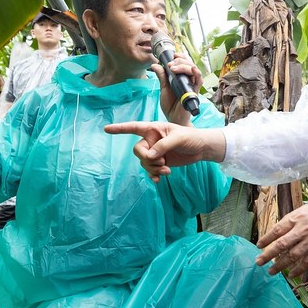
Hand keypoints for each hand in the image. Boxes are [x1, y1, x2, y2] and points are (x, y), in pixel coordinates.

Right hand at [104, 122, 224, 181]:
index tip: (106, 129)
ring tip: (167, 170)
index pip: (133, 127)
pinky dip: (154, 175)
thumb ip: (163, 146)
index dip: (120, 129)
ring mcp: (155, 152)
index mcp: (153, 129)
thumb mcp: (178, 138)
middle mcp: (151, 140)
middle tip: (161, 162)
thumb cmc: (191, 137)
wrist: (201, 149)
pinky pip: (150, 170)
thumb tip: (149, 157)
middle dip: (147, 159)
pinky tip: (159, 180)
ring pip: (144, 162)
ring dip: (154, 168)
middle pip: (138, 151)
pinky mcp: (160, 162)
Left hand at [152, 49, 203, 125]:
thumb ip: (162, 76)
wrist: (173, 119)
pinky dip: (196, 73)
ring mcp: (192, 85)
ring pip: (194, 70)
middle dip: (180, 60)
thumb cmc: (171, 105)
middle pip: (189, 64)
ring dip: (184, 65)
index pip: (184, 62)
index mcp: (181, 77)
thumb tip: (155, 64)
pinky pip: (199, 81)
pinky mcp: (194, 92)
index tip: (172, 55)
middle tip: (170, 64)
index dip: (180, 57)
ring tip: (173, 67)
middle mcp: (188, 80)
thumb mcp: (164, 88)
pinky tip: (191, 69)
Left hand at [256, 194, 307, 277]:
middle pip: (281, 245)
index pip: (277, 230)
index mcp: (297, 217)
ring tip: (271, 272)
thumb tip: (280, 230)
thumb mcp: (307, 209)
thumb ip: (294, 219)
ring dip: (280, 265)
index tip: (259, 246)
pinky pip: (307, 262)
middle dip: (268, 255)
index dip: (266, 239)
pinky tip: (291, 274)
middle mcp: (303, 229)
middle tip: (258, 262)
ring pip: (292, 256)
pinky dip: (298, 269)